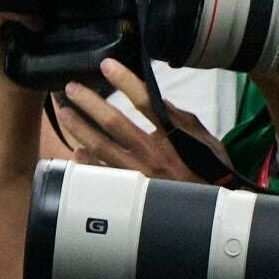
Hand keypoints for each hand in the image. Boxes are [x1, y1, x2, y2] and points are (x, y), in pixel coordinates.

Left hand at [46, 61, 202, 183]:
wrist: (214, 214)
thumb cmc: (210, 174)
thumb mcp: (206, 142)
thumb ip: (181, 120)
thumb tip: (156, 98)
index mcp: (174, 138)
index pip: (146, 102)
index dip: (125, 81)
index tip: (107, 64)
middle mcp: (154, 155)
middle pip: (114, 122)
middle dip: (90, 102)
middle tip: (72, 88)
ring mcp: (140, 175)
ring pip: (100, 148)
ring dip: (79, 128)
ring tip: (65, 113)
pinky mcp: (132, 193)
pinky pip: (101, 175)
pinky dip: (86, 163)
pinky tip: (76, 151)